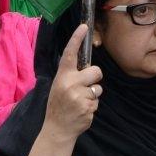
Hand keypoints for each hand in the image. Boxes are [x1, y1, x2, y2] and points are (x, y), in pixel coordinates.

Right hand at [43, 24, 102, 142]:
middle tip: (85, 87)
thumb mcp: (59, 86)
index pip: (70, 53)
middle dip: (95, 78)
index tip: (83, 26)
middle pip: (96, 71)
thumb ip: (71, 76)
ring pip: (98, 88)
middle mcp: (70, 83)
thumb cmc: (59, 105)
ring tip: (80, 102)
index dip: (76, 39)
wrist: (57, 129)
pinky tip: (82, 111)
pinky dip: (92, 106)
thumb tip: (88, 68)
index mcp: (62, 76)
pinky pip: (97, 101)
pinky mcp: (87, 107)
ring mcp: (78, 96)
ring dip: (93, 95)